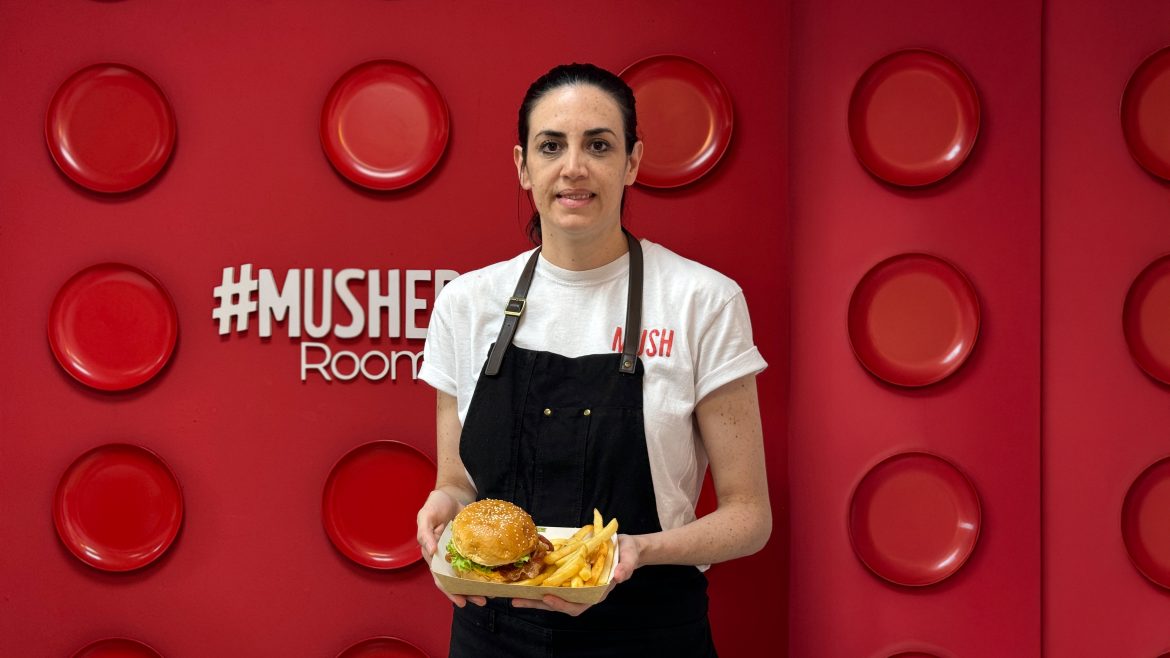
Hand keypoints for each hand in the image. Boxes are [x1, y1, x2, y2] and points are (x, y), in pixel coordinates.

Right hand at [416, 490, 485, 608]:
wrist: (452, 493)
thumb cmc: (435, 504)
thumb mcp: (425, 515)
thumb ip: (425, 533)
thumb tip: (431, 551)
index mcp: (433, 554)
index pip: (440, 577)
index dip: (450, 591)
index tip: (461, 602)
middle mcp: (446, 557)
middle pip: (456, 580)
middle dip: (468, 593)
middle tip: (483, 601)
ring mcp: (459, 552)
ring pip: (468, 572)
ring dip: (478, 584)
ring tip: (492, 593)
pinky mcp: (471, 545)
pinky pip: (477, 559)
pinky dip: (484, 568)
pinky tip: (495, 575)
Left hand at [511, 533, 639, 615]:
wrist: (624, 546)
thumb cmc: (628, 554)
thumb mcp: (629, 559)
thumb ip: (626, 568)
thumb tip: (620, 576)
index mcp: (596, 593)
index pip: (576, 606)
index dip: (562, 605)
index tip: (547, 597)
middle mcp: (582, 591)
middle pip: (558, 603)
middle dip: (537, 604)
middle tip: (517, 601)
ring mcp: (574, 583)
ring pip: (552, 594)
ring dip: (533, 596)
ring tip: (514, 594)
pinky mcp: (569, 573)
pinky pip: (552, 581)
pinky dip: (539, 581)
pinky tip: (525, 577)